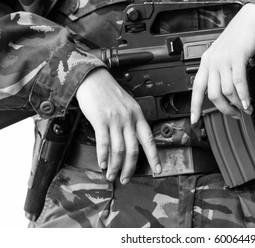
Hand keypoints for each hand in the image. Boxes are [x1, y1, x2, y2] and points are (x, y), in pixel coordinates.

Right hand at [76, 68, 160, 183]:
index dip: (154, 157)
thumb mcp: (127, 105)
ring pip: (119, 149)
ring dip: (115, 166)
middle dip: (130, 168)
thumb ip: (131, 122)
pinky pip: (103, 142)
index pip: (149, 140)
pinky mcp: (100, 120)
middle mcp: (129, 119)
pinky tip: (102, 163)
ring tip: (112, 175)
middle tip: (126, 179)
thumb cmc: (109, 92)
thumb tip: (129, 143)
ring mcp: (115, 120)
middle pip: (134, 150)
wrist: (93, 78)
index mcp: (138, 115)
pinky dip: (103, 156)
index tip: (158, 169)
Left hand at [190, 3, 254, 122]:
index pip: (196, 88)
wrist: (251, 20)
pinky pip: (239, 83)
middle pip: (213, 95)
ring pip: (227, 91)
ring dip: (237, 105)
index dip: (194, 106)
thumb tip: (224, 95)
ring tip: (246, 109)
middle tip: (235, 115)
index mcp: (206, 62)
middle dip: (224, 110)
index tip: (194, 120)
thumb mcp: (223, 56)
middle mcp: (212, 62)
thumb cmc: (238, 38)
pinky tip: (248, 103)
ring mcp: (223, 59)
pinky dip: (244, 96)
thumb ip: (220, 73)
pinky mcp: (237, 57)